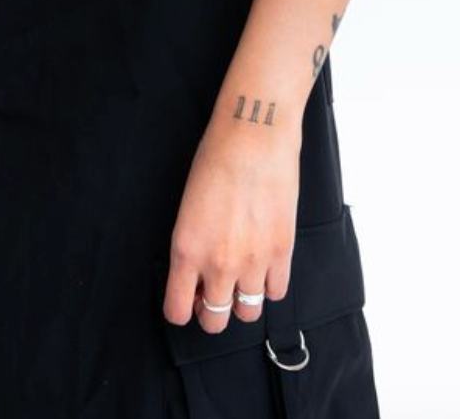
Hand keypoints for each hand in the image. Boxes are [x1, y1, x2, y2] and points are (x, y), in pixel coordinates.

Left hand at [162, 115, 301, 332]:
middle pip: (215, 322)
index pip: (177, 311)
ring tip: (242, 274)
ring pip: (248, 313)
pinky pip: (276, 292)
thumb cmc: (216, 160)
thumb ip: (192, 247)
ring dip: (243, 298)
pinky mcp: (282, 252)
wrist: (253, 137)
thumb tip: (198, 274)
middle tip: (215, 290)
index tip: (188, 298)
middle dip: (212, 311)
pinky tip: (264, 262)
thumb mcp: (187, 207)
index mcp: (186, 250)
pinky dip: (270, 283)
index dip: (182, 309)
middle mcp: (218, 264)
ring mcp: (253, 262)